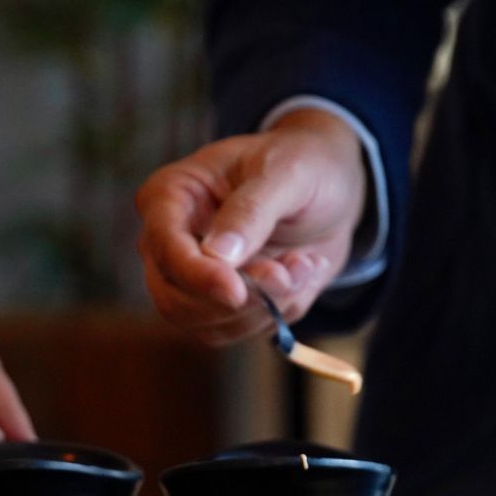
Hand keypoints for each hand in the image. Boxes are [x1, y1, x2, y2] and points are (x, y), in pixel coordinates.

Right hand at [134, 108, 366, 344]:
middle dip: (238, 300)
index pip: (165, 248)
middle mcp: (169, 241)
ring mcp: (190, 278)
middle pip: (174, 299)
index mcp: (170, 195)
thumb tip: (218, 255)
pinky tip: (300, 275)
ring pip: (206, 324)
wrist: (330, 189)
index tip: (237, 291)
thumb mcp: (287, 173)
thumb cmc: (302, 164)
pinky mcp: (217, 304)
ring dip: (265, 306)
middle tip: (289, 273)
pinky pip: (236, 331)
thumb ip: (252, 210)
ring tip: (303, 264)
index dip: (197, 276)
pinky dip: (275, 313)